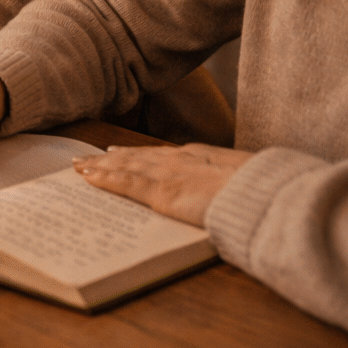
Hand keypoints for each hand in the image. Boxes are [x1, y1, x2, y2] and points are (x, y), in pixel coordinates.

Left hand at [72, 144, 253, 226]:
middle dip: (110, 159)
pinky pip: (126, 183)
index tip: (118, 152)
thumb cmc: (265, 191)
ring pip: (124, 167)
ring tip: (79, 167)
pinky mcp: (162, 193)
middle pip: (136, 157)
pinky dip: (105, 179)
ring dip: (100, 167)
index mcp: (201, 157)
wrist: (269, 194)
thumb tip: (229, 194)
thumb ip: (228, 185)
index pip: (160, 154)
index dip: (136, 154)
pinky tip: (88, 178)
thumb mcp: (246, 182)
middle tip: (87, 159)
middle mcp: (179, 159)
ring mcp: (169, 174)